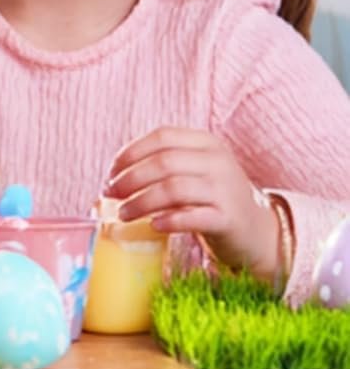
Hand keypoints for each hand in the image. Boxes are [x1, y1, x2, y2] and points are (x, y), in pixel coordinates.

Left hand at [106, 128, 278, 280]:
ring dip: (141, 202)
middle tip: (110, 194)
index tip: (111, 172)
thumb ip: (163, 166)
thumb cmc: (213, 199)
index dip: (131, 152)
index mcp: (206, 143)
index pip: (163, 136)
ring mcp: (225, 190)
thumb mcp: (194, 172)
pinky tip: (153, 225)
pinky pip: (192, 217)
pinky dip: (167, 220)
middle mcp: (218, 162)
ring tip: (123, 214)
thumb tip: (113, 177)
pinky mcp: (229, 219)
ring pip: (173, 189)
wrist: (258, 231)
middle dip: (129, 179)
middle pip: (163, 163)